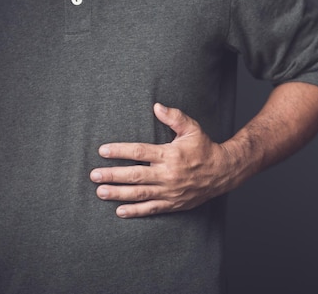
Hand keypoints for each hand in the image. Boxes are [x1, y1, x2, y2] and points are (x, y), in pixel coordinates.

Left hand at [90, 103, 240, 218]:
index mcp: (171, 154)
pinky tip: (119, 211)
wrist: (223, 172)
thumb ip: (174, 117)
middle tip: (94, 175)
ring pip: (139, 193)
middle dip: (113, 175)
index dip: (120, 151)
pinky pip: (151, 208)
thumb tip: (157, 106)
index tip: (103, 150)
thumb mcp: (192, 129)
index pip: (140, 152)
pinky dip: (135, 211)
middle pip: (135, 175)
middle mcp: (168, 174)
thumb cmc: (205, 148)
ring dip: (118, 193)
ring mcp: (170, 191)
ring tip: (100, 192)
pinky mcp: (173, 203)